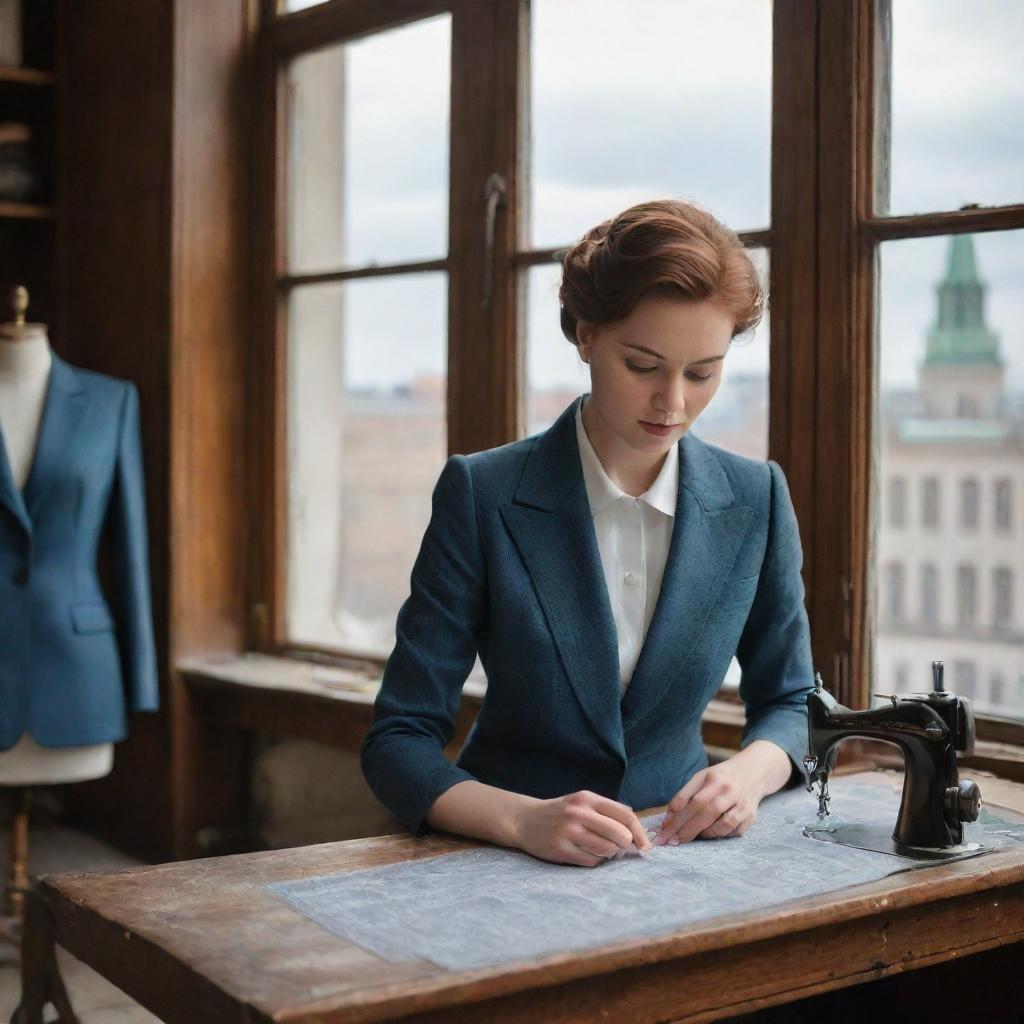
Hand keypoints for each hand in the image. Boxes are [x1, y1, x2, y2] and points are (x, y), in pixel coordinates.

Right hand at [510, 790, 652, 866]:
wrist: (524, 820)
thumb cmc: (560, 812)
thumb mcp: (582, 802)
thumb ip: (607, 810)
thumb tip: (636, 825)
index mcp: (587, 798)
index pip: (624, 815)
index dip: (639, 832)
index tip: (646, 845)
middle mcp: (579, 812)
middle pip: (619, 833)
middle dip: (626, 845)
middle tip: (621, 848)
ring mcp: (568, 831)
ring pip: (607, 849)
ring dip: (611, 854)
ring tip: (603, 850)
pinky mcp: (561, 849)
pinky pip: (591, 861)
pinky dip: (596, 861)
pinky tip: (588, 854)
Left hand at [654, 743, 787, 844]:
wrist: (754, 772)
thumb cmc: (721, 777)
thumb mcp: (702, 777)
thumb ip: (685, 794)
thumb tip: (669, 818)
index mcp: (713, 778)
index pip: (692, 800)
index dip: (677, 817)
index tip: (664, 830)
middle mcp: (729, 790)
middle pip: (705, 813)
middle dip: (686, 830)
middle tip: (671, 841)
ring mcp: (742, 804)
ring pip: (722, 825)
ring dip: (705, 833)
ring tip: (694, 834)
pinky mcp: (751, 816)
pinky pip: (734, 832)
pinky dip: (721, 834)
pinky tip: (712, 832)